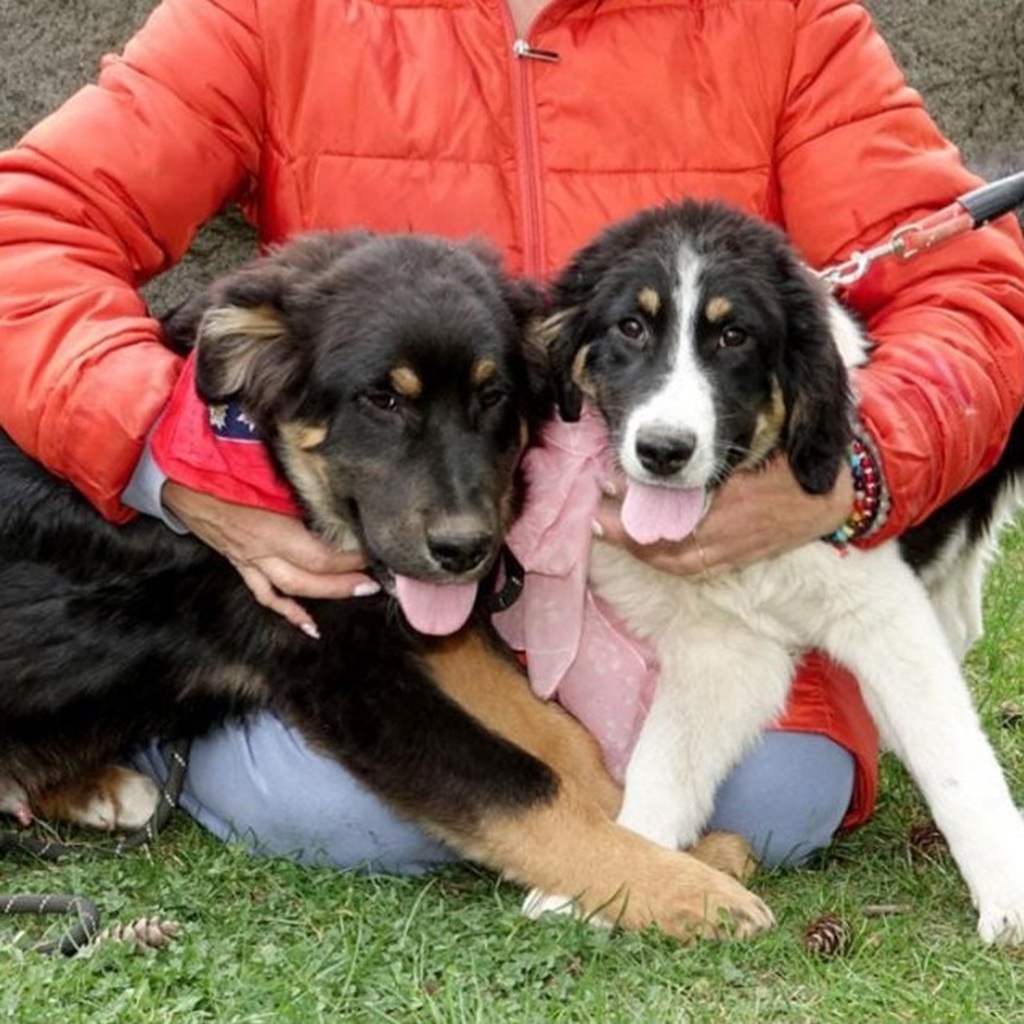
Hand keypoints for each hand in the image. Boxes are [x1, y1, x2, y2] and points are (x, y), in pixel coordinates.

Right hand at [163, 481, 376, 635]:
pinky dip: (289, 611)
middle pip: (311, 576)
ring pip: (292, 589)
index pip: (320, 553)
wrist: (173, 475)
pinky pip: (265, 594)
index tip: (375, 547)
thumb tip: (329, 466)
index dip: (350, 556)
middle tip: (379, 577)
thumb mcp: (258, 464)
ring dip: (328, 593)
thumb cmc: (214, 463)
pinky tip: (309, 627)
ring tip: (360, 591)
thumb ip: (294, 473)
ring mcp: (248, 560)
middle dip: (347, 579)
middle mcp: (260, 550)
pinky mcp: (239, 563)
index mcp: (268, 526)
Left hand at [593, 455, 852, 576]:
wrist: (834, 496)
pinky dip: (660, 559)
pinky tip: (639, 545)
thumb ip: (713, 446)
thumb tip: (663, 438)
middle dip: (623, 530)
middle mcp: (727, 534)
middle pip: (661, 544)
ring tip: (606, 528)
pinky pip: (689, 569)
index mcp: (730, 502)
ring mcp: (732, 552)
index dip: (632, 502)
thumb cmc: (790, 458)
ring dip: (636, 547)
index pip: (668, 511)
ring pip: (672, 561)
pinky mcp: (736, 561)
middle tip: (594, 511)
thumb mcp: (754, 440)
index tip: (606, 482)